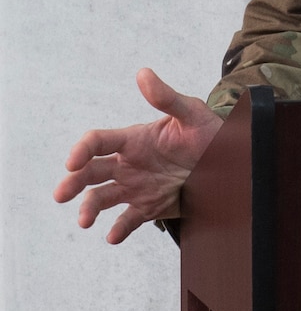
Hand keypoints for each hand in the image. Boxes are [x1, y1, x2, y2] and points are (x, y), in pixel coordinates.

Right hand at [55, 69, 222, 244]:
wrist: (229, 162)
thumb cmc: (208, 133)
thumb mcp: (192, 114)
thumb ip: (166, 98)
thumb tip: (143, 73)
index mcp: (133, 140)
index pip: (97, 142)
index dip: (81, 150)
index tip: (72, 162)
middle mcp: (128, 164)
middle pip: (90, 173)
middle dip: (73, 183)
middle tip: (61, 195)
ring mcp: (136, 186)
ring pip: (103, 198)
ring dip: (90, 209)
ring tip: (85, 222)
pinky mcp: (148, 206)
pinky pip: (128, 219)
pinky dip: (119, 229)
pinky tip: (112, 237)